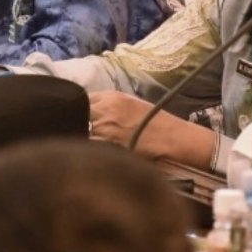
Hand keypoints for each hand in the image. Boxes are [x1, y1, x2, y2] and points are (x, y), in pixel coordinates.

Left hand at [88, 91, 212, 167]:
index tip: (80, 117)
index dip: (79, 109)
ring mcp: (106, 129)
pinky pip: (91, 149)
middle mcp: (106, 110)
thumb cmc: (155, 122)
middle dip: (78, 123)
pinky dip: (91, 152)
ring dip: (83, 139)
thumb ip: (108, 104)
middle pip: (79, 115)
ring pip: (82, 133)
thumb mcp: (131, 103)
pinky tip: (96, 155)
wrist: (173, 139)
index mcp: (111, 97)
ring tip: (87, 146)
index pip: (82, 99)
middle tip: (81, 132)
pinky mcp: (109, 148)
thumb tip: (89, 111)